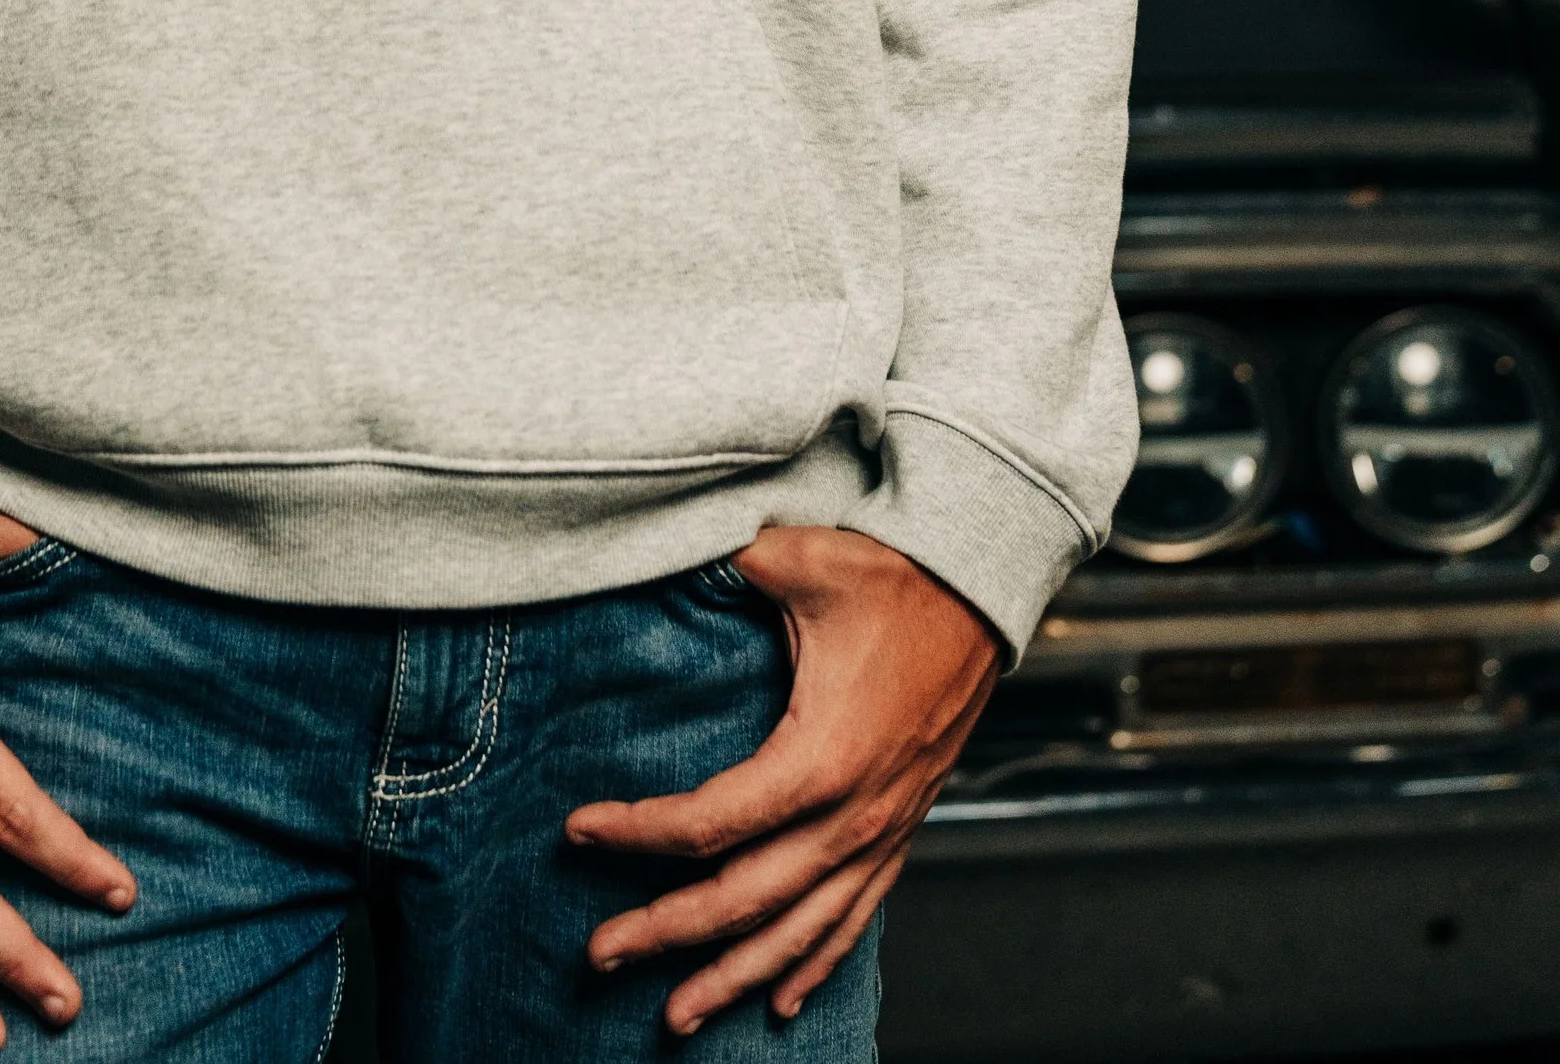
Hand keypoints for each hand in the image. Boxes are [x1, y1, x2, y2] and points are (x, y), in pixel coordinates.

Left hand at [566, 523, 998, 1035]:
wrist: (982, 595)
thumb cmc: (895, 575)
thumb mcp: (803, 557)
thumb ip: (731, 560)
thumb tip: (667, 545)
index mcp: (822, 757)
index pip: (711, 823)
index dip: (639, 833)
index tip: (579, 831)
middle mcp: (853, 814)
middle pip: (745, 898)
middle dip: (667, 933)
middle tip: (598, 954)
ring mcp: (880, 831)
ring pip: (799, 930)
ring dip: (735, 975)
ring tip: (676, 1016)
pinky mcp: (899, 829)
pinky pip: (853, 917)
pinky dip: (814, 963)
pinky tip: (783, 1000)